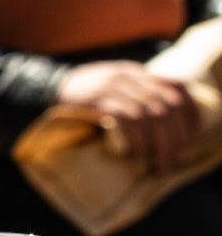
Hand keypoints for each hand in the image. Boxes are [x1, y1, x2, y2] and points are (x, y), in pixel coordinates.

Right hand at [56, 61, 202, 172]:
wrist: (43, 88)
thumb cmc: (80, 95)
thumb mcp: (112, 87)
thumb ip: (135, 95)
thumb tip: (163, 123)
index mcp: (135, 72)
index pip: (175, 86)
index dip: (190, 111)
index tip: (192, 134)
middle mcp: (128, 76)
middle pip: (167, 105)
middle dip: (176, 135)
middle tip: (174, 158)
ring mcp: (112, 87)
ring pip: (151, 115)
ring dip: (159, 143)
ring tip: (158, 163)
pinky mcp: (98, 100)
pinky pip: (127, 120)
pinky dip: (137, 139)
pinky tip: (136, 153)